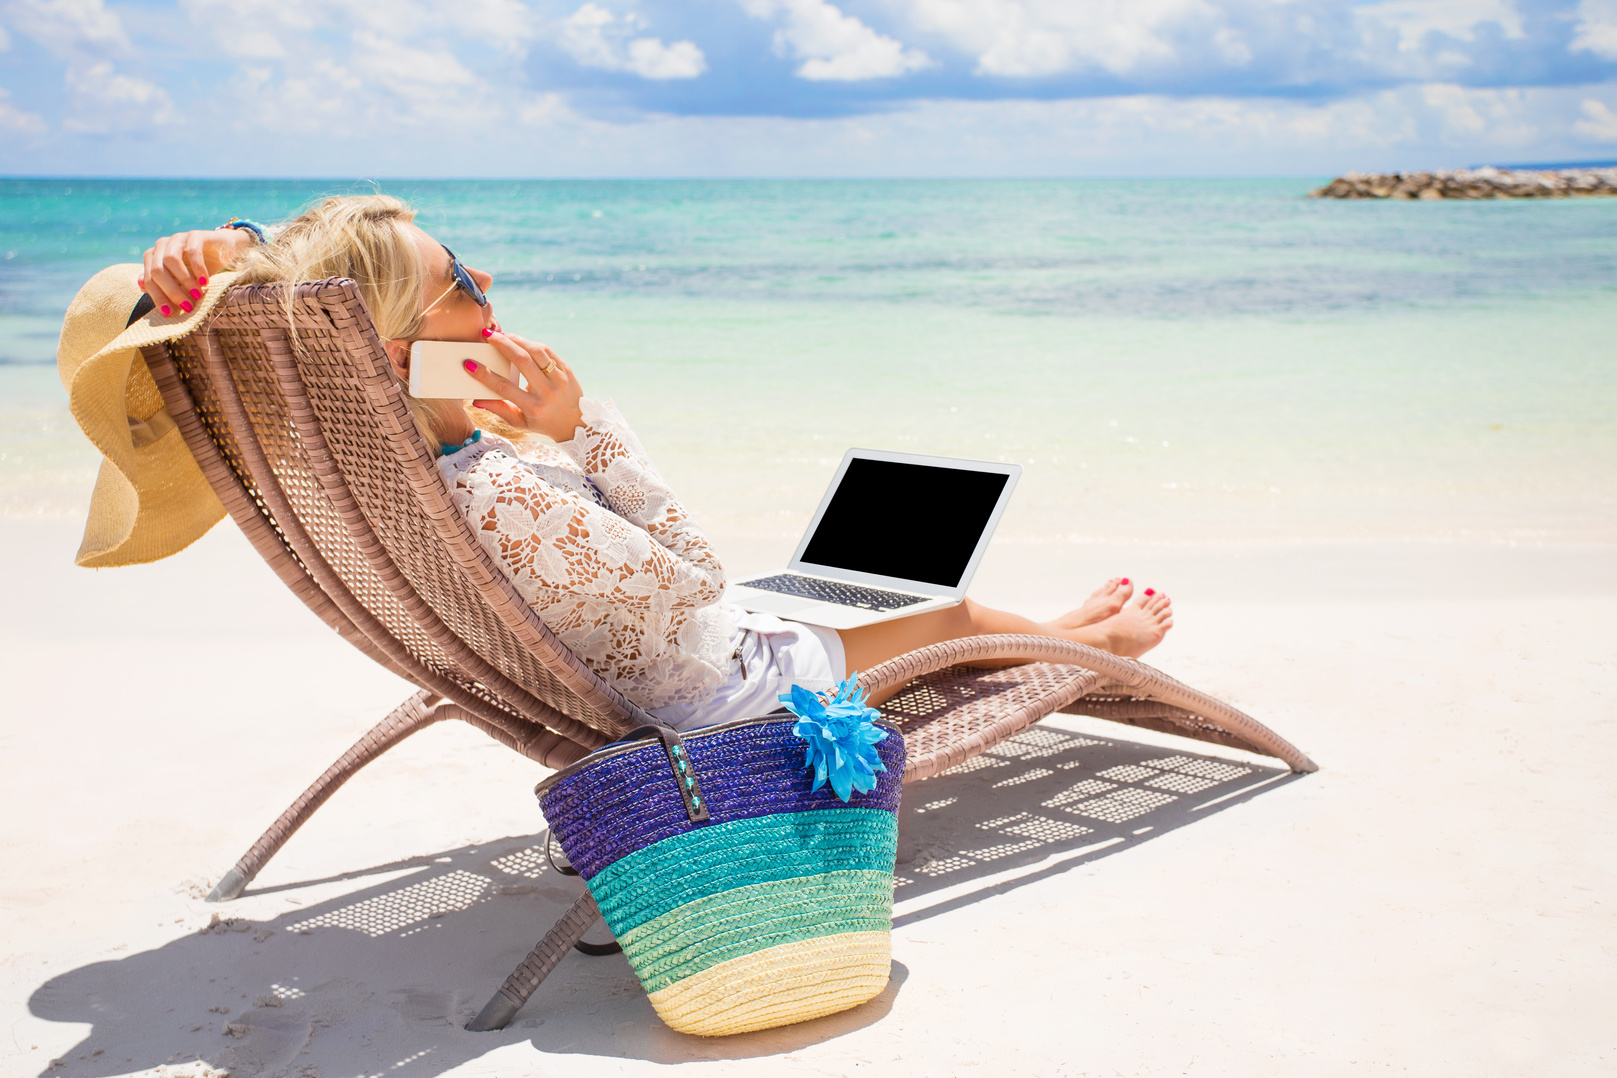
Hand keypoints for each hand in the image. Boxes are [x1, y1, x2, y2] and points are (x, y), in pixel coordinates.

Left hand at [138, 228, 255, 316]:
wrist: (225, 251)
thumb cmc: (201, 268)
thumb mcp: (181, 279)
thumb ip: (163, 283)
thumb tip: (141, 286)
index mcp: (154, 256)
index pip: (149, 278)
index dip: (157, 296)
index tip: (169, 313)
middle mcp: (162, 245)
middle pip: (157, 270)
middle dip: (171, 291)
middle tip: (187, 306)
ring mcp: (178, 238)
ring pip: (171, 260)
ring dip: (184, 280)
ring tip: (198, 295)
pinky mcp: (195, 235)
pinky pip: (192, 251)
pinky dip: (198, 268)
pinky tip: (205, 282)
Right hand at [466, 330, 584, 442]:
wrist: (576, 424)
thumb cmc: (543, 423)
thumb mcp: (520, 422)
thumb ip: (499, 410)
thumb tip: (476, 401)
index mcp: (533, 407)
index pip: (504, 387)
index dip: (484, 375)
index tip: (469, 364)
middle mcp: (547, 392)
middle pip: (522, 361)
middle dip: (502, 345)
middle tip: (487, 335)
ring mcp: (560, 379)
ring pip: (536, 351)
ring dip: (517, 339)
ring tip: (502, 335)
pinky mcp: (567, 370)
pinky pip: (548, 351)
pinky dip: (532, 344)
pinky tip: (520, 341)